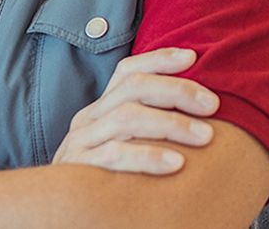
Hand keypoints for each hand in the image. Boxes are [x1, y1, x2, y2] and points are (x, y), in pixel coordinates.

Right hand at [52, 47, 218, 173]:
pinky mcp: (79, 168)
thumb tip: (197, 111)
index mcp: (100, 109)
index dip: (159, 59)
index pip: (127, 71)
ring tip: (205, 136)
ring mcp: (81, 141)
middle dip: (176, 90)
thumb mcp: (120, 147)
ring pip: (127, 117)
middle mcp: (89, 119)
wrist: (56, 215)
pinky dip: (148, 157)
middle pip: (132, 88)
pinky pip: (114, 156)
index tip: (192, 56)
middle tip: (212, 103)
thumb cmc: (104, 181)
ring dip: (171, 123)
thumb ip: (144, 129)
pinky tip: (176, 164)